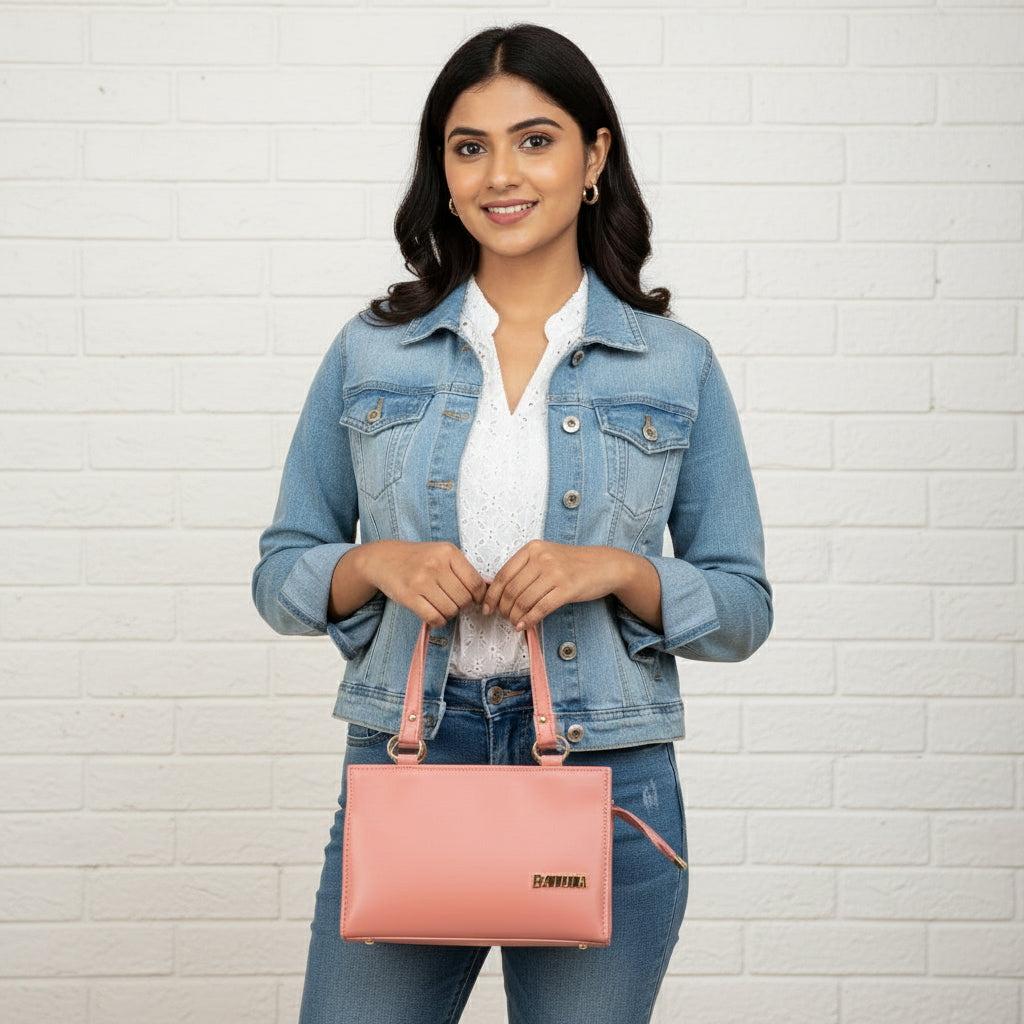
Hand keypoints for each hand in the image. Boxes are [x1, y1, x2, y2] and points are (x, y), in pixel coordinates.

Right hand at [346, 540, 486, 628]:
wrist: (385, 559)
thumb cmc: (419, 558)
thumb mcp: (443, 553)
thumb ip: (464, 569)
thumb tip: (489, 588)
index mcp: (448, 552)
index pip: (475, 582)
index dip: (479, 596)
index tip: (475, 600)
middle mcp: (435, 565)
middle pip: (464, 599)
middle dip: (462, 605)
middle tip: (454, 601)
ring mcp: (421, 580)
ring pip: (451, 610)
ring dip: (450, 613)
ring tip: (442, 605)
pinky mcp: (409, 596)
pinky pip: (434, 618)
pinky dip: (439, 620)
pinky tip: (435, 613)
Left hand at [482, 541, 639, 631]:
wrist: (604, 565)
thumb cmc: (572, 563)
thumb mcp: (546, 556)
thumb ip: (524, 569)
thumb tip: (498, 592)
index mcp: (532, 548)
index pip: (502, 574)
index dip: (492, 595)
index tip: (487, 608)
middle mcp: (542, 558)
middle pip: (511, 590)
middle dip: (504, 608)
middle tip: (504, 617)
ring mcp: (555, 573)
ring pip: (523, 601)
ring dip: (515, 616)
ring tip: (515, 622)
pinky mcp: (567, 589)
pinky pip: (540, 608)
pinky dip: (529, 620)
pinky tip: (524, 626)